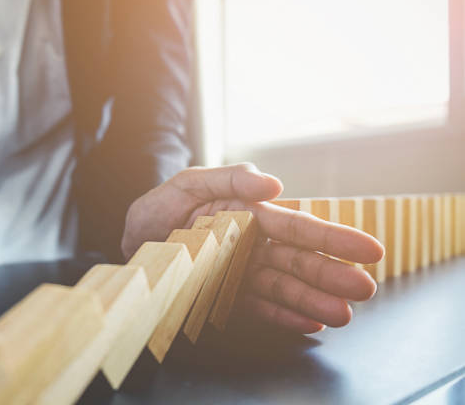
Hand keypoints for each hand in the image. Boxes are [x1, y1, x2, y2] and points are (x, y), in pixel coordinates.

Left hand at [122, 163, 382, 332]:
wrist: (132, 241)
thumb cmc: (160, 208)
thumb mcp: (188, 184)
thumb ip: (229, 178)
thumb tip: (275, 184)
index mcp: (247, 214)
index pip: (295, 226)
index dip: (332, 238)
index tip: (369, 249)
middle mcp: (250, 244)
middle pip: (297, 260)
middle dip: (331, 274)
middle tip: (365, 290)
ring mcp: (239, 272)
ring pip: (282, 286)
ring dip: (312, 299)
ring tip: (342, 314)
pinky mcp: (224, 295)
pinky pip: (257, 306)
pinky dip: (281, 314)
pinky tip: (309, 322)